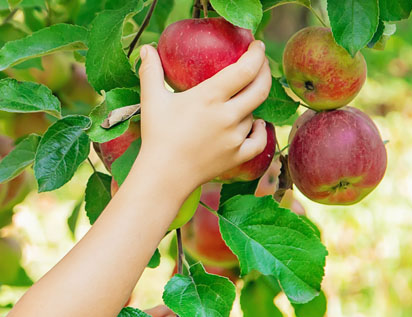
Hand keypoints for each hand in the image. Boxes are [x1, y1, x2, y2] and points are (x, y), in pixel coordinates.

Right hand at [133, 41, 272, 191]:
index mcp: (210, 97)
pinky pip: (259, 140)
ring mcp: (235, 137)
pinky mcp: (237, 156)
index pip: (245, 69)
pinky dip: (260, 130)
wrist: (163, 176)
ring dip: (251, 102)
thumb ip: (151, 72)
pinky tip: (257, 124)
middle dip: (264, 71)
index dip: (256, 54)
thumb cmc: (157, 136)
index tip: (257, 45)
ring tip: (242, 96)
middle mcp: (228, 116)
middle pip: (260, 88)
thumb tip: (146, 48)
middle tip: (261, 62)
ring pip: (254, 113)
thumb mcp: (152, 101)